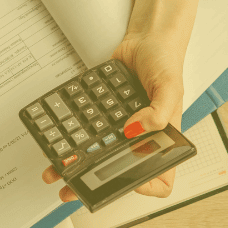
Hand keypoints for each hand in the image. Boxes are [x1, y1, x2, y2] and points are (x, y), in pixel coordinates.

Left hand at [40, 33, 182, 201]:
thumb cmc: (165, 61)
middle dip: (95, 182)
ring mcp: (121, 128)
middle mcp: (141, 138)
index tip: (126, 184)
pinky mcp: (104, 114)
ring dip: (77, 164)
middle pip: (120, 171)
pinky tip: (58, 140)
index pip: (160, 177)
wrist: (145, 38)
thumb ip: (158, 112)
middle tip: (73, 189)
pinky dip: (72, 138)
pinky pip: (88, 130)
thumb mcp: (170, 87)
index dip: (146, 186)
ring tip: (57, 170)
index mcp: (163, 138)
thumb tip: (134, 130)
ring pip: (100, 154)